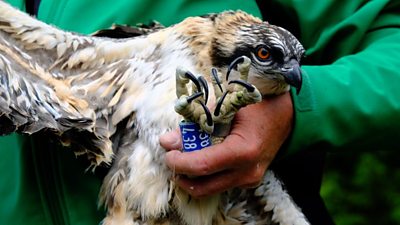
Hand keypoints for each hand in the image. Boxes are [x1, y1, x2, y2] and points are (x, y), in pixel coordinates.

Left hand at [159, 92, 292, 197]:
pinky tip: (203, 158)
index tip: (168, 153)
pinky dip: (205, 175)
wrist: (284, 116)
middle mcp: (248, 172)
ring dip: (192, 176)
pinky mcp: (248, 182)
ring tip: (185, 157)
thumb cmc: (255, 107)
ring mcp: (249, 180)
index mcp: (243, 151)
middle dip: (181, 173)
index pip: (202, 166)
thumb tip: (167, 142)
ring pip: (209, 189)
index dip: (179, 162)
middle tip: (173, 157)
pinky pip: (220, 184)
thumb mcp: (223, 110)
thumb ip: (195, 126)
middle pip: (202, 186)